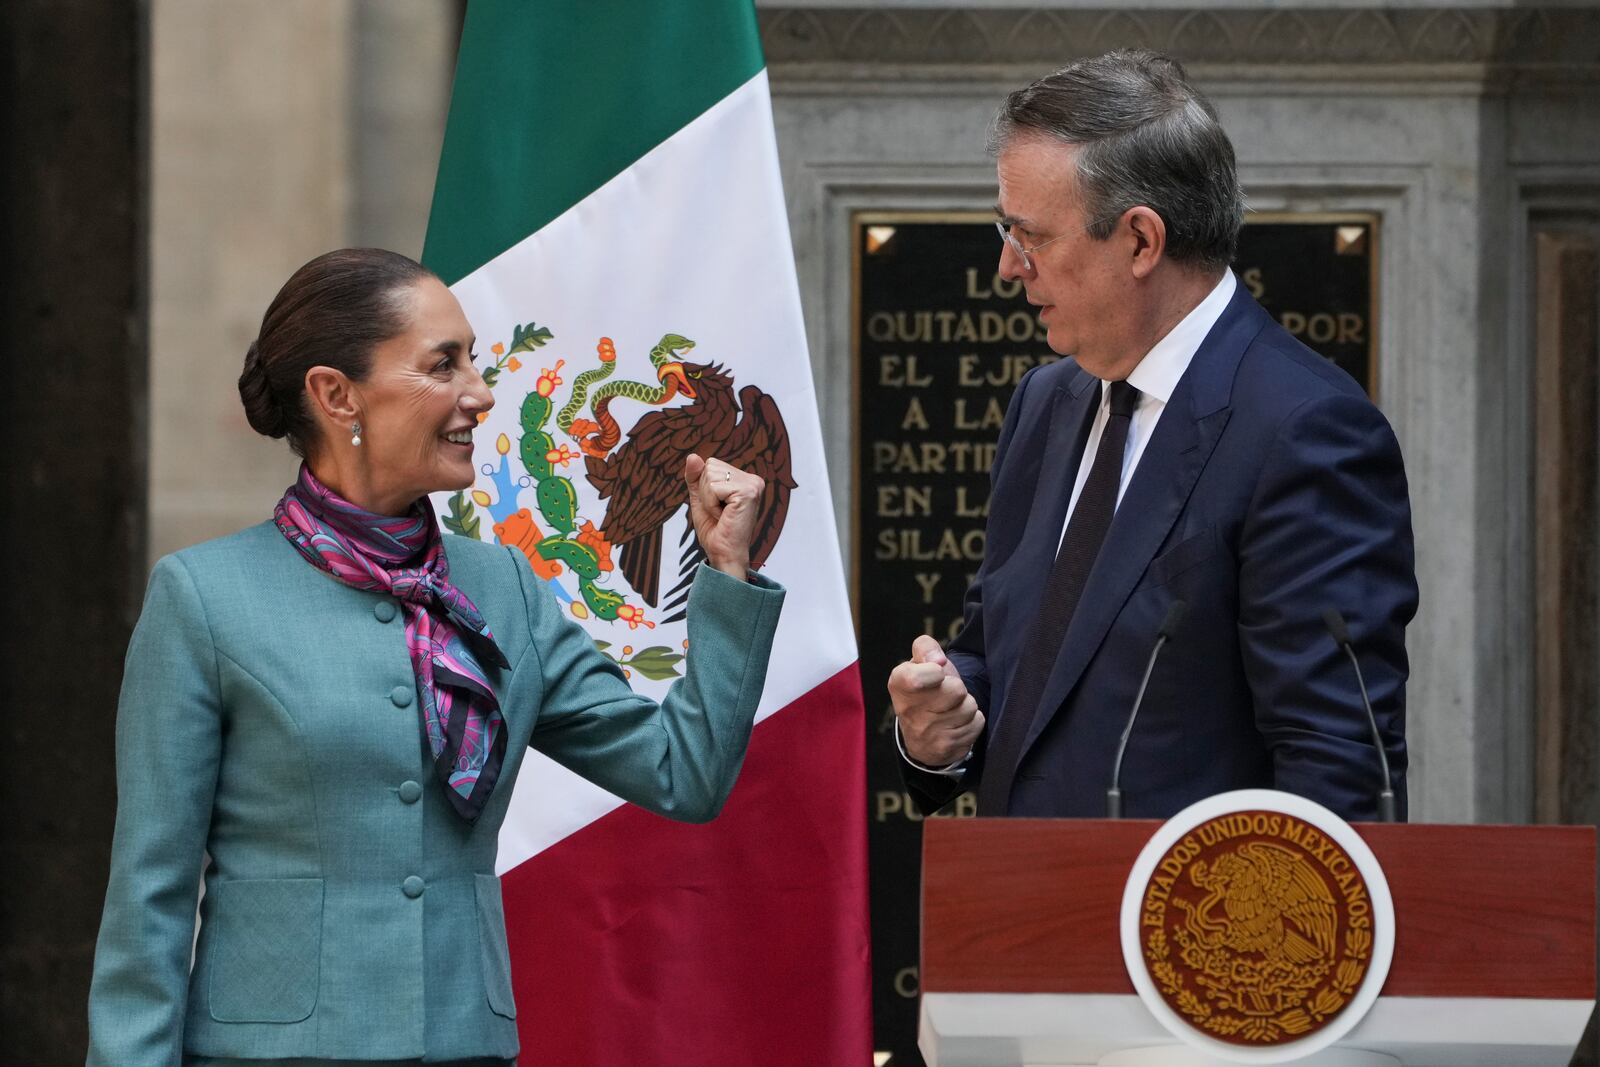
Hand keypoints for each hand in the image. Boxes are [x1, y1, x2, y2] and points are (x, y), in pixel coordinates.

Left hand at [684, 454, 764, 580]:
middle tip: (719, 512)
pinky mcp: (748, 492)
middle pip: (710, 467)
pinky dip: (711, 504)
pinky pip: (713, 487)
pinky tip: (724, 516)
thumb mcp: (700, 499)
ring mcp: (753, 484)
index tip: (717, 507)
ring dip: (708, 499)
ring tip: (722, 515)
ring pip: (710, 476)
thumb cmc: (715, 530)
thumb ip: (696, 477)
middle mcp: (753, 479)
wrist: (723, 554)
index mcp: (745, 479)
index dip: (704, 487)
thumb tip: (692, 456)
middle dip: (705, 492)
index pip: (711, 464)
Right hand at [888, 635, 984, 766]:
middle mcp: (908, 710)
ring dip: (966, 705)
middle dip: (957, 687)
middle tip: (946, 693)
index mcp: (899, 684)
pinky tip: (957, 724)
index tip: (937, 673)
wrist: (921, 738)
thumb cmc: (924, 690)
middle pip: (956, 689)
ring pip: (969, 707)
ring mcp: (927, 732)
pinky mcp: (945, 748)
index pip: (921, 676)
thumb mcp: (918, 663)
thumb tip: (939, 660)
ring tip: (952, 709)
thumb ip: (926, 647)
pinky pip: (977, 723)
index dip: (937, 671)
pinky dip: (972, 722)